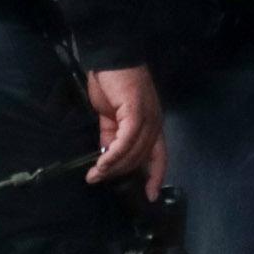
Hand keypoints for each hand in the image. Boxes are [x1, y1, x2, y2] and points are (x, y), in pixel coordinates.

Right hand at [83, 65, 166, 197]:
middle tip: (96, 179)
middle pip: (140, 159)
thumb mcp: (111, 116)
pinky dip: (113, 155)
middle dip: (119, 173)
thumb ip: (112, 135)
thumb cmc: (110, 83)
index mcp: (152, 126)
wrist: (109, 58)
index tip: (150, 196)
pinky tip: (100, 163)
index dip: (156, 177)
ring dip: (112, 167)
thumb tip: (106, 157)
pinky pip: (125, 142)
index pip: (159, 157)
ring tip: (94, 175)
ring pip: (133, 153)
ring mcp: (148, 119)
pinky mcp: (136, 114)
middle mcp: (155, 125)